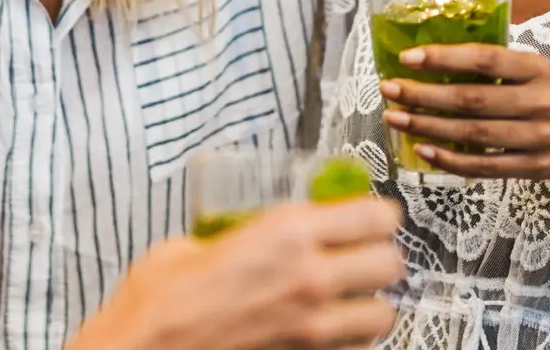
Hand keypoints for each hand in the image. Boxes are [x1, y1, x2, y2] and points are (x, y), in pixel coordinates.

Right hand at [72, 198, 402, 349]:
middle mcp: (309, 279)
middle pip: (390, 262)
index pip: (373, 215)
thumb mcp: (196, 243)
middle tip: (365, 252)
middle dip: (381, 255)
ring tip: (352, 297)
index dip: (380, 213)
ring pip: (383, 314)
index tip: (374, 214)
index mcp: (285, 233)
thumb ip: (236, 234)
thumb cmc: (159, 302)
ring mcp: (312, 328)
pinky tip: (329, 330)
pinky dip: (349, 339)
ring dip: (371, 303)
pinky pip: (354, 349)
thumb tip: (248, 231)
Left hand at [380, 44, 549, 182]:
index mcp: (536, 69)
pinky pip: (485, 167)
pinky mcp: (534, 169)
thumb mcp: (534, 70)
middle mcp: (540, 102)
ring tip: (396, 119)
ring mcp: (539, 139)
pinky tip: (424, 151)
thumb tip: (431, 55)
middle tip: (389, 90)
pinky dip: (451, 161)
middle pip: (473, 101)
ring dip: (429, 128)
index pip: (485, 59)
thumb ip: (495, 64)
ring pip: (474, 135)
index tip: (407, 58)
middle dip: (424, 95)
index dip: (444, 58)